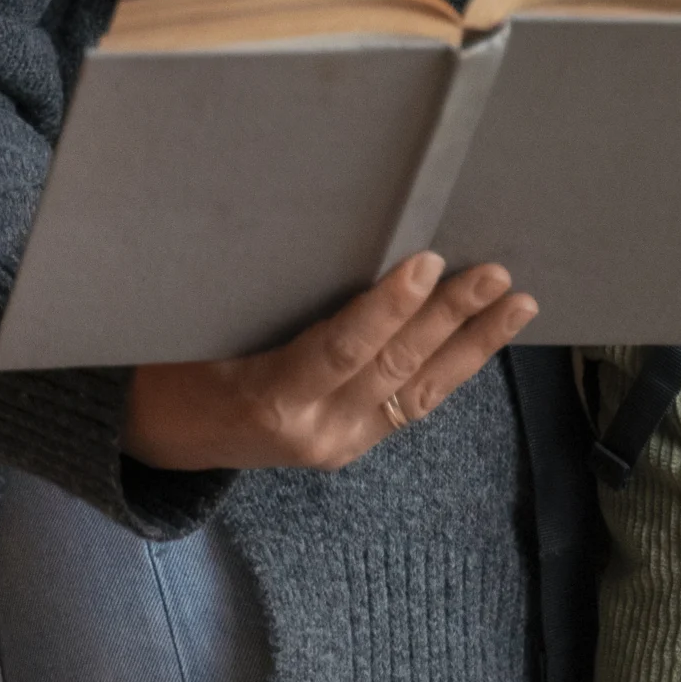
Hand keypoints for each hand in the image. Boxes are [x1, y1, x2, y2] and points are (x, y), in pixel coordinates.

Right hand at [121, 252, 534, 472]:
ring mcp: (340, 444)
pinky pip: (413, 404)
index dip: (388, 307)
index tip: (428, 262)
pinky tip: (485, 336)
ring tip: (516, 304)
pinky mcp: (355, 445)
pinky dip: (453, 367)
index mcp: (270, 398)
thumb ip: (272, 299)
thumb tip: (335, 236)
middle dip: (451, 318)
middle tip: (495, 274)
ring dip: (473, 344)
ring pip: (419, 392)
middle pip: (396, 368)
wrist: (163, 438)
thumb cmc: (177, 364)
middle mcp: (315, 430)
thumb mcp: (207, 328)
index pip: (343, 349)